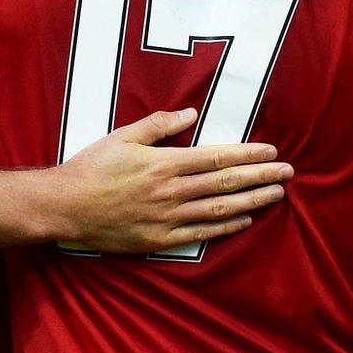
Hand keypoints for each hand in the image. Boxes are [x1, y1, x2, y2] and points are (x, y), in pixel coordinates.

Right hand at [42, 108, 291, 252]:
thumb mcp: (122, 137)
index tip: (271, 151)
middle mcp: (171, 191)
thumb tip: (191, 113)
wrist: (64, 208)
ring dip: (252, 201)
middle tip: (288, 172)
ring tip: (276, 194)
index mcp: (164, 164)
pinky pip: (201, 233)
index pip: (217, 158)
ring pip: (219, 208)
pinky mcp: (160, 239)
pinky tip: (245, 219)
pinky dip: (226, 226)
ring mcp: (167, 218)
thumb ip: (158, 125)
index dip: (248, 155)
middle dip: (261, 176)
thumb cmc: (91, 168)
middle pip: (226, 183)